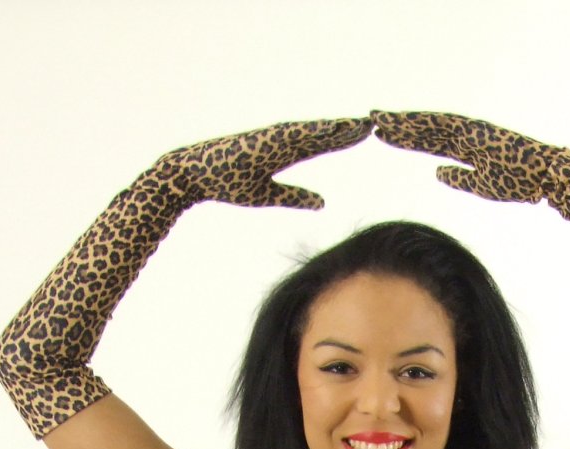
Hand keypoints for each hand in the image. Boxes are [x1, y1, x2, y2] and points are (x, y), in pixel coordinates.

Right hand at [157, 115, 371, 209]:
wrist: (197, 175)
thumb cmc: (228, 183)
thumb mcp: (269, 195)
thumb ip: (296, 197)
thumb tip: (324, 203)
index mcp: (283, 153)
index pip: (319, 145)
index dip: (341, 140)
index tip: (363, 135)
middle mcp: (281, 141)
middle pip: (321, 134)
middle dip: (345, 129)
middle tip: (372, 123)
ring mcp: (273, 139)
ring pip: (312, 131)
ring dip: (336, 127)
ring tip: (360, 124)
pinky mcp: (264, 140)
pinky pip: (294, 135)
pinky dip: (315, 131)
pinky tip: (334, 127)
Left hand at [369, 110, 569, 203]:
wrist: (543, 174)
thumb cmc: (518, 182)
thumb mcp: (481, 184)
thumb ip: (459, 177)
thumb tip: (437, 172)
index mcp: (465, 147)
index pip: (429, 141)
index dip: (406, 137)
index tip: (384, 134)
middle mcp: (463, 134)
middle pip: (424, 130)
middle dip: (398, 125)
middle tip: (372, 120)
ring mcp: (468, 132)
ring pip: (430, 126)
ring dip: (404, 123)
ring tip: (380, 121)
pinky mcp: (474, 134)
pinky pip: (444, 130)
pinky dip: (422, 127)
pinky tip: (403, 125)